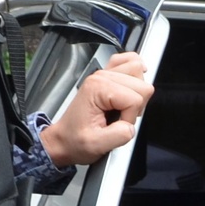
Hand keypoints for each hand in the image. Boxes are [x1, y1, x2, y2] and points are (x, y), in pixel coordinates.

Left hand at [40, 52, 153, 166]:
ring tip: (125, 106)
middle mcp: (101, 77)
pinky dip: (136, 72)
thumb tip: (132, 126)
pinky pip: (129, 60)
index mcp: (97, 88)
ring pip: (139, 71)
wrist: (63, 140)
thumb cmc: (75, 140)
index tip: (117, 126)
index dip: (130, 118)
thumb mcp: (96, 145)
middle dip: (136, 106)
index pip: (135, 99)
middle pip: (142, 84)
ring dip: (138, 92)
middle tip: (122, 118)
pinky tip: (132, 84)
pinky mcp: (107, 76)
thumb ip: (119, 135)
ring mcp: (104, 74)